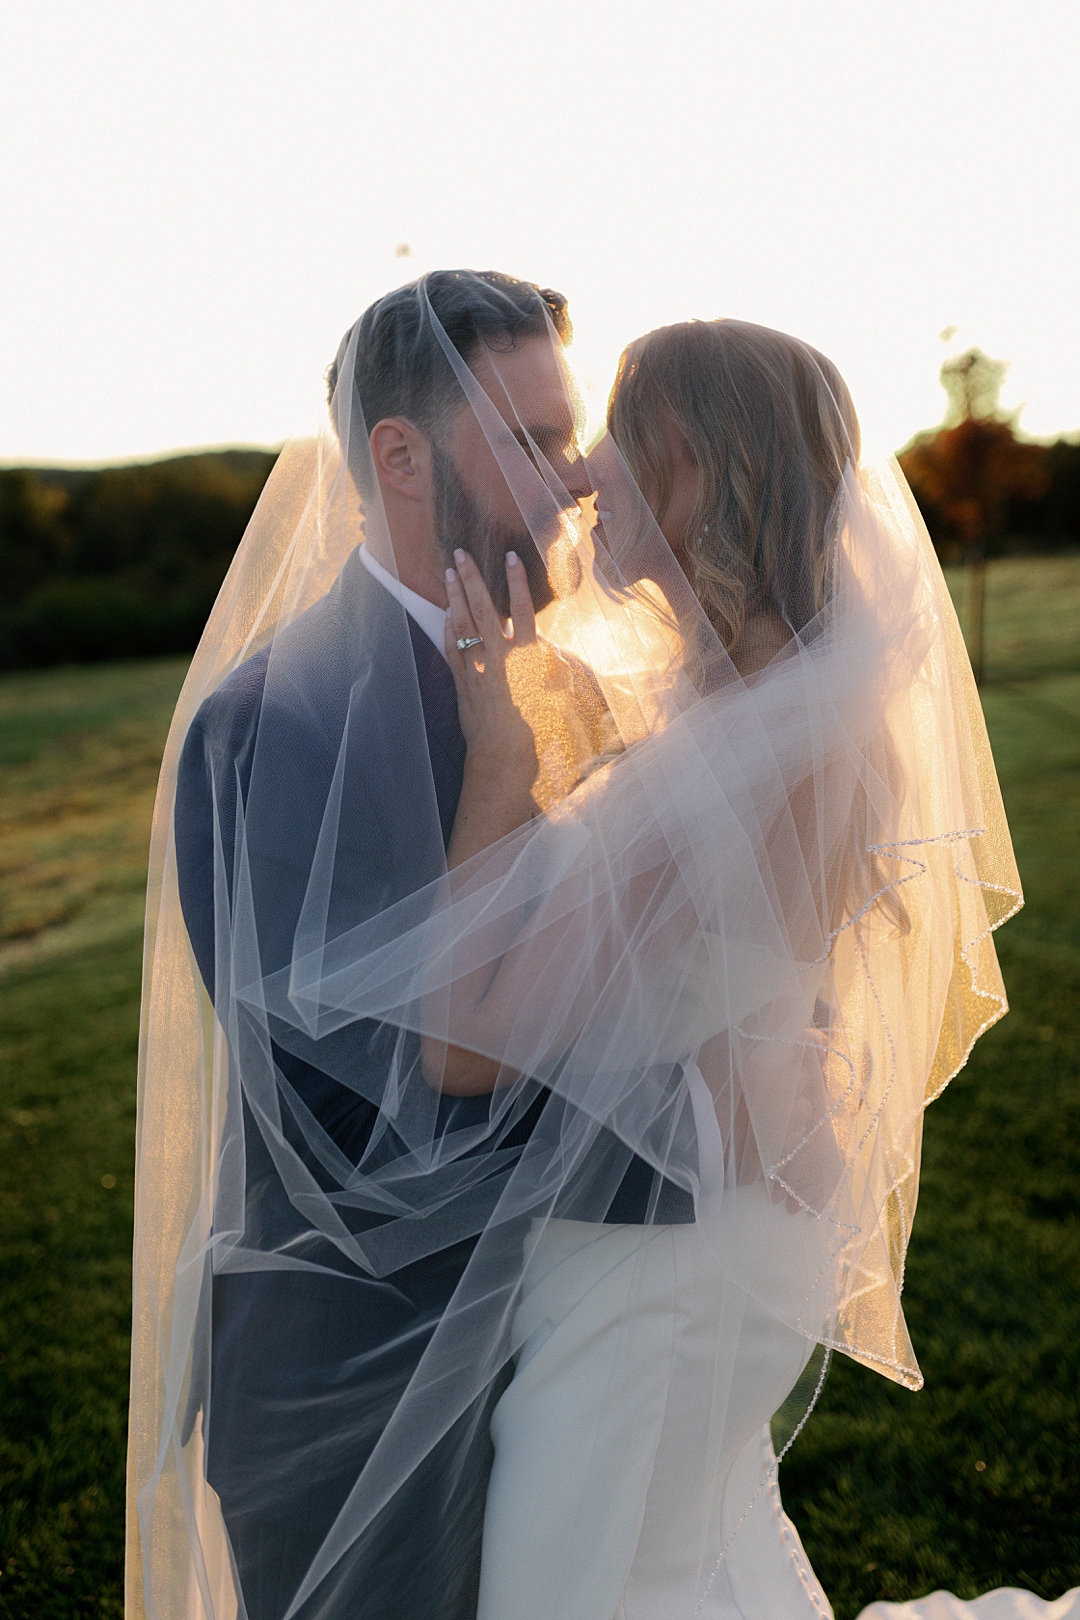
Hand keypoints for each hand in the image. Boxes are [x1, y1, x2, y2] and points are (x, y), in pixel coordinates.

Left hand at [445, 549, 538, 789]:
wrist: (505, 757)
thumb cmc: (537, 730)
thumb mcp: (555, 695)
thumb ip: (550, 668)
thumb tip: (546, 650)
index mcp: (527, 659)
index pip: (524, 611)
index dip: (517, 583)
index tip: (510, 557)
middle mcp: (500, 659)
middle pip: (485, 611)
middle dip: (473, 580)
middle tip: (461, 554)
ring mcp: (477, 670)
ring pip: (464, 626)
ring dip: (456, 598)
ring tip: (448, 574)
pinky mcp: (463, 685)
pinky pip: (452, 652)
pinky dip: (449, 633)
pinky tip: (446, 616)